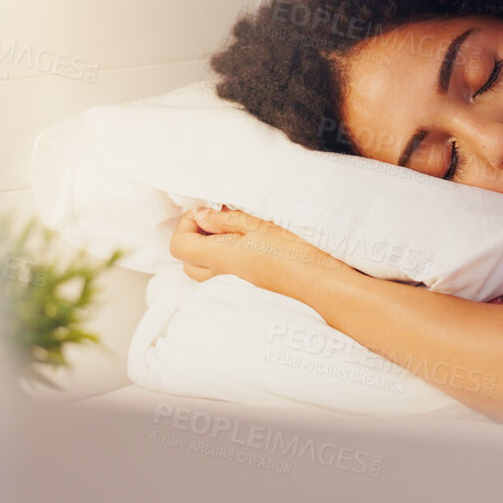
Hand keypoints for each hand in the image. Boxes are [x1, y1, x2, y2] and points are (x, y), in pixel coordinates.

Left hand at [168, 206, 350, 291]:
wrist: (323, 283)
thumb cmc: (295, 251)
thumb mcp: (259, 223)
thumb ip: (225, 219)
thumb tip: (201, 216)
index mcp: (220, 256)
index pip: (178, 245)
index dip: (187, 224)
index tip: (209, 211)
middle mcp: (221, 276)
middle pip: (187, 261)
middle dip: (196, 239)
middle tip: (220, 222)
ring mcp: (236, 287)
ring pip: (205, 271)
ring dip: (212, 251)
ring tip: (239, 235)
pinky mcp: (250, 291)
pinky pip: (225, 277)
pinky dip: (229, 262)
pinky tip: (254, 249)